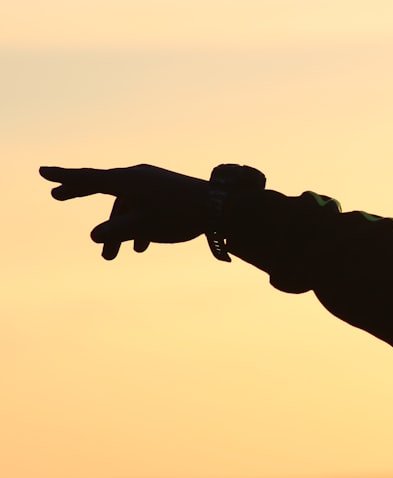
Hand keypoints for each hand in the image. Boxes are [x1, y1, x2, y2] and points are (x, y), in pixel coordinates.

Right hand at [40, 164, 212, 259]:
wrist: (220, 207)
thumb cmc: (180, 216)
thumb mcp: (145, 226)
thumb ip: (119, 231)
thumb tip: (97, 236)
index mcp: (128, 180)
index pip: (90, 179)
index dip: (66, 179)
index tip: (43, 175)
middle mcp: (138, 177)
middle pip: (103, 187)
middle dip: (82, 194)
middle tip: (58, 195)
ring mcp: (153, 183)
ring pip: (126, 206)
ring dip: (118, 230)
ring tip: (111, 258)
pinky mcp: (167, 192)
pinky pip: (144, 208)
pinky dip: (138, 226)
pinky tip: (143, 248)